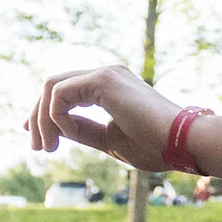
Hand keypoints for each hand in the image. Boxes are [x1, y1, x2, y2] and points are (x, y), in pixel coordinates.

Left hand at [28, 66, 180, 171]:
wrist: (184, 142)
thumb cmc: (156, 146)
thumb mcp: (109, 140)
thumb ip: (83, 131)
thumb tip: (54, 129)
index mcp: (110, 88)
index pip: (65, 93)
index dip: (44, 115)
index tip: (39, 141)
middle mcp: (107, 75)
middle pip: (53, 86)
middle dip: (38, 118)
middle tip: (39, 148)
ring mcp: (105, 74)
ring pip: (52, 86)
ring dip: (41, 118)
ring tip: (46, 147)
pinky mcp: (103, 79)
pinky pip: (59, 92)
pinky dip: (54, 116)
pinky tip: (65, 135)